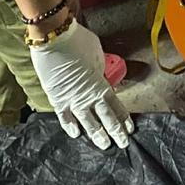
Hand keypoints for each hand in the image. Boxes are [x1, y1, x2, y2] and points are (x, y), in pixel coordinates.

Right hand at [29, 19, 134, 148]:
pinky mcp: (57, 99)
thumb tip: (101, 76)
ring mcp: (72, 100)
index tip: (130, 129)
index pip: (116, 106)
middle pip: (105, 118)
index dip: (123, 118)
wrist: (54, 39)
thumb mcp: (97, 55)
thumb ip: (100, 70)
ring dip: (97, 135)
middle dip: (115, 132)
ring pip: (88, 122)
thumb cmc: (79, 42)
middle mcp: (88, 96)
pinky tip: (76, 135)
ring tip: (104, 145)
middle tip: (123, 144)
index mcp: (101, 84)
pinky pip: (64, 117)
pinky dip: (70, 126)